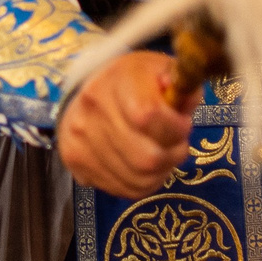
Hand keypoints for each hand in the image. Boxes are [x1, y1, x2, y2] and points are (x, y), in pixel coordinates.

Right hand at [59, 52, 197, 197]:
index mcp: (115, 81)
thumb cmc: (134, 81)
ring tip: (162, 154)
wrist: (90, 89)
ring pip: (137, 180)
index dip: (175, 128)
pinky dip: (143, 183)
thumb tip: (185, 101)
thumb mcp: (162, 70)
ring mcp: (79, 141)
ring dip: (160, 172)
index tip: (183, 124)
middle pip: (145, 158)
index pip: (149, 117)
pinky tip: (145, 167)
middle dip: (172, 155)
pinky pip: (122, 190)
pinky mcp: (75, 162)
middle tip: (176, 145)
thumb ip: (181, 84)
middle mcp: (91, 112)